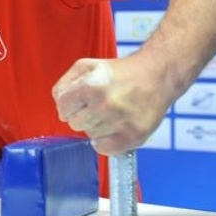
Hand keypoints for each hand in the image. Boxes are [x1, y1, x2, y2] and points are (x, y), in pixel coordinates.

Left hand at [53, 57, 171, 155]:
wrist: (157, 76)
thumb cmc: (120, 72)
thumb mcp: (89, 66)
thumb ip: (66, 82)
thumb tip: (58, 102)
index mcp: (92, 86)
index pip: (62, 107)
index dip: (67, 105)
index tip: (76, 103)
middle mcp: (106, 105)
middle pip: (74, 123)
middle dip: (82, 115)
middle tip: (97, 106)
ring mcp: (120, 123)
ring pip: (90, 135)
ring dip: (96, 126)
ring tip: (110, 113)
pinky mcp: (133, 136)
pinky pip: (104, 149)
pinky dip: (106, 141)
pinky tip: (114, 127)